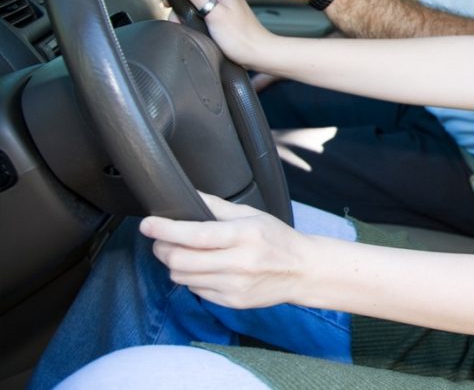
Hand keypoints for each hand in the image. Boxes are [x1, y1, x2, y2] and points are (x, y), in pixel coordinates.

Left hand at [140, 193, 312, 308]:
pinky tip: (203, 269)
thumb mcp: (252, 215)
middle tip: (160, 240)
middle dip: (162, 248)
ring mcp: (234, 285)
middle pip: (180, 259)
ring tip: (183, 253)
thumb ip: (217, 206)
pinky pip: (195, 291)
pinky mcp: (231, 301)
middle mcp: (238, 263)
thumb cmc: (278, 240)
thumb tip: (189, 195)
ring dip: (175, 264)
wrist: (302, 271)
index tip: (148, 224)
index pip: (194, 235)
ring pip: (182, 277)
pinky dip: (191, 279)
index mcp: (243, 235)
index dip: (165, 229)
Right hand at [172, 0, 274, 67]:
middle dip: (182, 2)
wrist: (256, 54)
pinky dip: (195, 17)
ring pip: (196, 0)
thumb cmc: (240, 37)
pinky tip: (195, 27)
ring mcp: (223, 2)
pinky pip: (202, 9)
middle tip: (179, 18)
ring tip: (186, 25)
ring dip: (187, 12)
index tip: (171, 0)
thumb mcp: (213, 13)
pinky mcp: (222, 13)